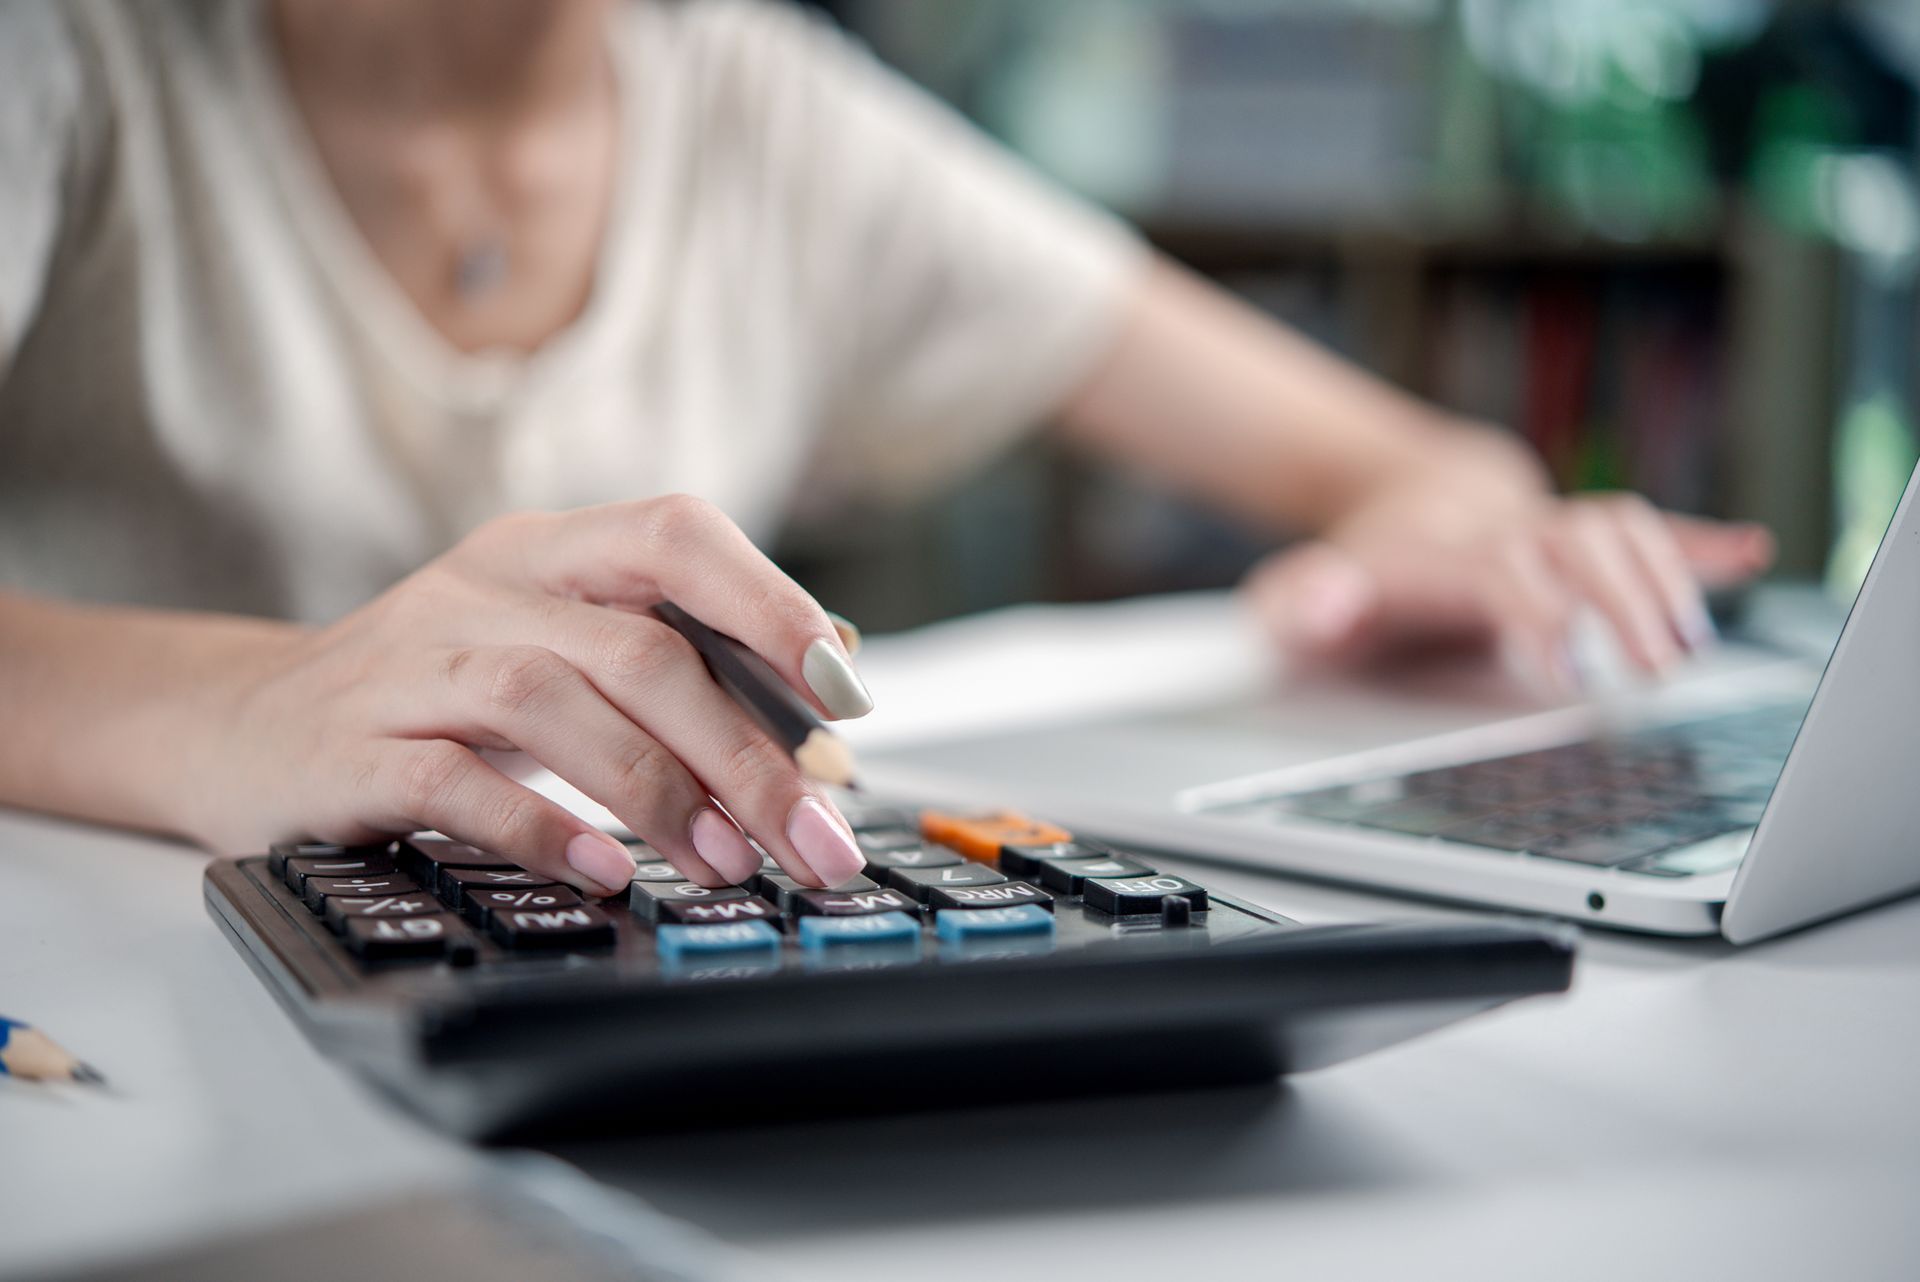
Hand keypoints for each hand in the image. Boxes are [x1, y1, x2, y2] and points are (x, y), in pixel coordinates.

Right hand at [187, 496, 871, 893]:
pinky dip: (541, 825)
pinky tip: (605, 869)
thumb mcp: (559, 644)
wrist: (244, 727)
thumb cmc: (440, 693)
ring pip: (552, 703)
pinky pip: (455, 782)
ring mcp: (412, 663)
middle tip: (814, 839)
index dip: (770, 606)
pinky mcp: (353, 748)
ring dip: (659, 791)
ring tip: (726, 863)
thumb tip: (830, 679)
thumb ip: (679, 653)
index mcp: (551, 551)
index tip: (846, 698)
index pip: (678, 536)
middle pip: (639, 650)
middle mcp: (485, 588)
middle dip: (745, 754)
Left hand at [1244, 484, 1773, 692]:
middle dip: (1626, 603)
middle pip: (1581, 544)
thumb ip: (1305, 603)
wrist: (1389, 504)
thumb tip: (1326, 604)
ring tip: (1694, 650)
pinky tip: (1751, 555)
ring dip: (1669, 580)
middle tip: (1662, 671)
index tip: (1568, 672)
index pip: (1503, 573)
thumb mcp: (1297, 596)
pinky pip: (1648, 526)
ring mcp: (1550, 526)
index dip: (1541, 614)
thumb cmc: (1348, 575)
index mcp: (1443, 552)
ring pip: (1622, 527)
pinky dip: (1700, 542)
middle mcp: (1507, 529)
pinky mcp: (1581, 536)